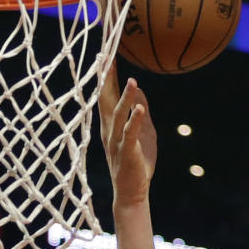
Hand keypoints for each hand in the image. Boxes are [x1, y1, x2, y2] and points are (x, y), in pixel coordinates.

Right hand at [99, 66, 157, 207]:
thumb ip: (140, 114)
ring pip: (118, 115)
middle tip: (104, 57)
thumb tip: (140, 94)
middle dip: (105, 80)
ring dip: (125, 97)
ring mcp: (117, 142)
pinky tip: (140, 107)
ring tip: (133, 80)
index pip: (107, 95)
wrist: (132, 194)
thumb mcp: (143, 135)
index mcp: (111, 125)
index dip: (106, 76)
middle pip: (105, 100)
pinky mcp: (128, 153)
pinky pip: (130, 134)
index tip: (105, 54)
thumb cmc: (137, 165)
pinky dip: (135, 120)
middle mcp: (110, 131)